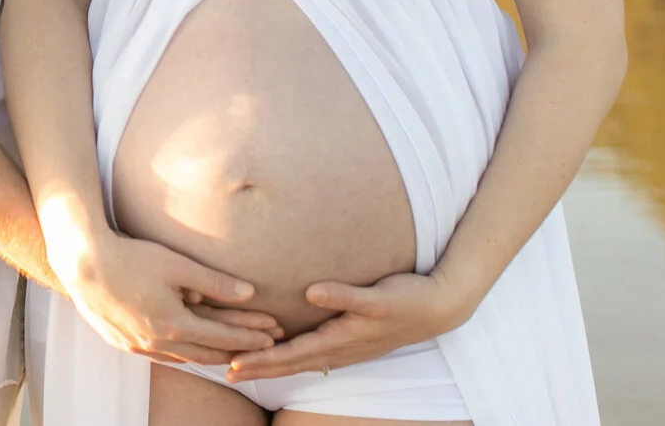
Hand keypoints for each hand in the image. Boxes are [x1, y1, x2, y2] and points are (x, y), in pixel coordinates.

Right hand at [53, 230, 282, 365]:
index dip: (250, 336)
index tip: (272, 335)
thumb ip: (215, 281)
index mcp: (173, 325)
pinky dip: (182, 354)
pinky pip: (161, 355)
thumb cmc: (131, 257)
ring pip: (183, 358)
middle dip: (237, 350)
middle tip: (262, 348)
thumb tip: (249, 292)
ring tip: (232, 353)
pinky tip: (188, 349)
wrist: (83, 263)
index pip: (222, 337)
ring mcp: (138, 346)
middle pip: (206, 354)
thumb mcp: (177, 264)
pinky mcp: (122, 342)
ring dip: (210, 355)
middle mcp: (156, 343)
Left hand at [224, 271, 470, 381]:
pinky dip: (292, 357)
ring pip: (301, 361)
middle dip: (259, 367)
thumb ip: (344, 295)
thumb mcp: (377, 296)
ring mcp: (346, 348)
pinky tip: (281, 355)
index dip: (262, 359)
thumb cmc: (407, 299)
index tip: (234, 364)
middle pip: (291, 362)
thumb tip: (311, 292)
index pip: (292, 353)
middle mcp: (340, 349)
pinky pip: (314, 354)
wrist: (438, 308)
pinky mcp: (351, 341)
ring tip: (244, 367)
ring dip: (272, 365)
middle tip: (225, 372)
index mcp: (340, 339)